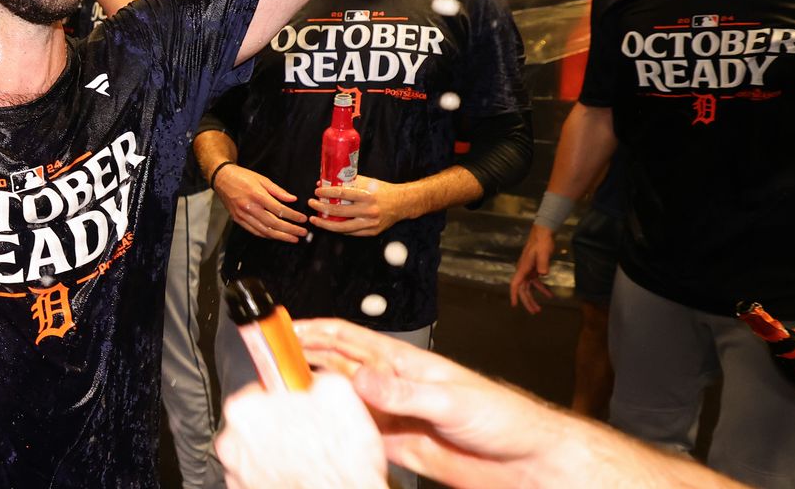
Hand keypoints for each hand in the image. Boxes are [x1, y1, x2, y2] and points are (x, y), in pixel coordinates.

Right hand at [215, 165, 308, 241]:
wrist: (221, 178)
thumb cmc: (243, 176)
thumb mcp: (262, 179)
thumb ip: (278, 191)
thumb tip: (293, 199)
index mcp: (257, 195)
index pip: (279, 209)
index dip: (293, 216)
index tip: (303, 219)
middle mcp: (250, 207)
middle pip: (273, 223)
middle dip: (290, 230)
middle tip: (302, 233)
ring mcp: (243, 215)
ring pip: (264, 230)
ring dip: (280, 236)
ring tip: (293, 239)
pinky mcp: (238, 220)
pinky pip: (255, 231)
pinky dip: (267, 235)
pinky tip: (276, 236)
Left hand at [215, 378, 387, 488]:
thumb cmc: (337, 458)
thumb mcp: (338, 393)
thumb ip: (316, 377)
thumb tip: (317, 381)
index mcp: (244, 410)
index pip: (260, 388)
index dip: (286, 394)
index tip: (300, 402)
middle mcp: (231, 445)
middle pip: (257, 422)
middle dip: (280, 424)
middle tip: (310, 430)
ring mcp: (238, 476)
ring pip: (259, 454)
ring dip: (279, 453)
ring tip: (310, 457)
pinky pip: (263, 479)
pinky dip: (279, 476)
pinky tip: (304, 476)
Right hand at [293, 318, 577, 488]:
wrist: (529, 464)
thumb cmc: (504, 419)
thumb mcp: (453, 399)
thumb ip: (404, 392)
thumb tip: (363, 380)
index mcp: (403, 362)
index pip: (347, 338)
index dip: (311, 330)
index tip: (279, 329)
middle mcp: (392, 387)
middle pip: (334, 370)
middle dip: (299, 366)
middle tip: (265, 370)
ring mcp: (392, 418)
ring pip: (340, 407)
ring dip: (312, 406)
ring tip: (279, 407)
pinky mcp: (398, 449)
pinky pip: (356, 442)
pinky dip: (333, 441)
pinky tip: (315, 442)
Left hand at [309, 176, 412, 236]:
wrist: (402, 203)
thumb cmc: (382, 190)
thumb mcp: (367, 181)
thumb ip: (348, 182)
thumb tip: (326, 182)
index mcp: (367, 195)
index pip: (342, 194)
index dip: (327, 193)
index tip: (317, 191)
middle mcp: (369, 211)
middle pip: (339, 212)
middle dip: (322, 208)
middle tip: (312, 203)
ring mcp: (370, 223)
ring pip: (343, 227)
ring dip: (326, 224)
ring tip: (315, 219)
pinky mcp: (371, 232)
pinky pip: (351, 232)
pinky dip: (338, 229)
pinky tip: (329, 225)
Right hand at [508, 225, 557, 313]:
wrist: (543, 234)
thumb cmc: (541, 243)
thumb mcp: (543, 253)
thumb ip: (543, 263)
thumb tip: (543, 274)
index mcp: (523, 268)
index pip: (515, 284)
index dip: (514, 295)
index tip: (514, 305)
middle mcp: (523, 271)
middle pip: (522, 289)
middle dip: (528, 301)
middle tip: (535, 312)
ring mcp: (528, 271)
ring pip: (528, 288)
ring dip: (533, 298)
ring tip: (540, 309)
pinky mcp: (534, 269)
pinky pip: (536, 283)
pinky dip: (542, 289)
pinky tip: (550, 295)